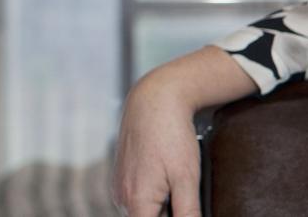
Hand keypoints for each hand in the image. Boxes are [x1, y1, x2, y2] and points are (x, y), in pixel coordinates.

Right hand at [113, 76, 201, 216]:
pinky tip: (168, 175)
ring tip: (178, 181)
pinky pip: (139, 196)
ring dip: (164, 205)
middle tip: (184, 189)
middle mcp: (122, 199)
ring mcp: (120, 188)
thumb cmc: (171, 136)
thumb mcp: (187, 177)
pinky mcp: (122, 178)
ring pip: (145, 210)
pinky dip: (156, 194)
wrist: (154, 101)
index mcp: (136, 202)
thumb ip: (188, 210)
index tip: (184, 208)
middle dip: (169, 212)